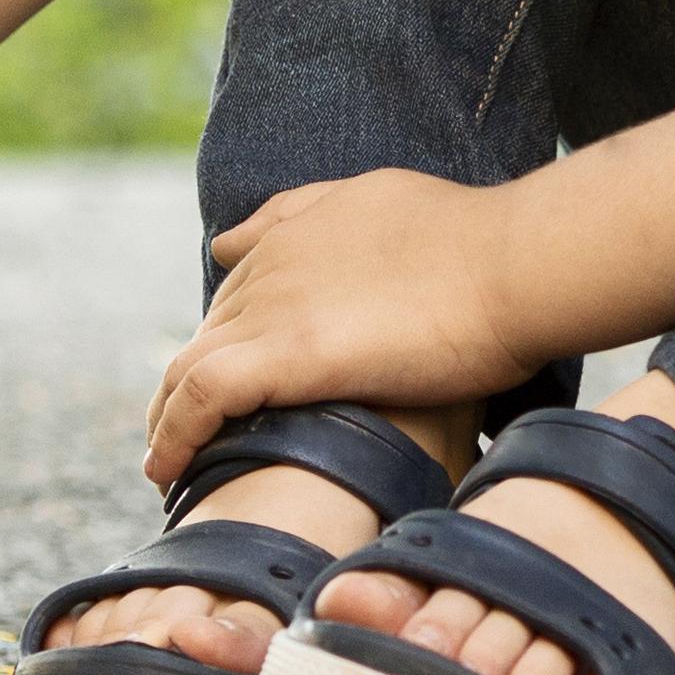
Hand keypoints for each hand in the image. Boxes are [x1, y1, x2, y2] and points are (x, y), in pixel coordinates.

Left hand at [146, 170, 532, 489]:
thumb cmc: (476, 245)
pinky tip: (167, 470)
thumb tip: (243, 240)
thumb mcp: (386, 203)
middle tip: (187, 437)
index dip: (228, 340)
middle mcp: (273, 264)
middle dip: (189, 384)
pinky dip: (173, 435)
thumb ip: (319, 214)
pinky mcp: (280, 354)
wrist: (510, 264)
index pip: (240, 290)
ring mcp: (272, 307)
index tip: (226, 384)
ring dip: (167, 417)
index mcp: (301, 231)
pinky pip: (197, 399)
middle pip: (209, 333)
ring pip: (187, 367)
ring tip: (164, 464)